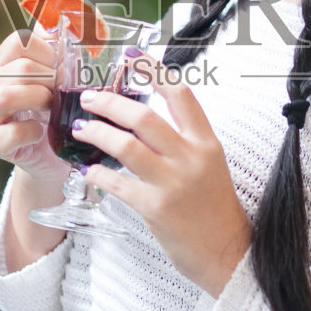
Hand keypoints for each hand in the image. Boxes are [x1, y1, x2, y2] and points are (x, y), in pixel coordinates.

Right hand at [0, 28, 69, 188]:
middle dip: (50, 78)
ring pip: (6, 95)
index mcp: (5, 64)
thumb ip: (60, 50)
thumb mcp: (59, 78)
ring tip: (53, 107)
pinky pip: (11, 132)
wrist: (50, 155)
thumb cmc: (55, 111)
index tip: (60, 65)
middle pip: (19, 67)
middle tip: (63, 91)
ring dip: (39, 98)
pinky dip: (32, 131)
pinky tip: (42, 131)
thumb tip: (73, 24)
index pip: (19, 40)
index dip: (47, 50)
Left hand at [73, 52, 251, 295]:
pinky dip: (97, 174)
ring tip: (82, 128)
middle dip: (111, 103)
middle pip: (145, 117)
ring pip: (126, 146)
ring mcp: (174, 184)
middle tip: (90, 98)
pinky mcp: (156, 209)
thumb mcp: (210, 165)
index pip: (181, 95)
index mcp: (207, 143)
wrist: (228, 254)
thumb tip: (146, 117)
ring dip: (98, 134)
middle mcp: (192, 159)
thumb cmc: (215, 209)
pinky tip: (87, 169)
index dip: (155, 71)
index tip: (134, 56)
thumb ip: (184, 140)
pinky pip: (117, 184)